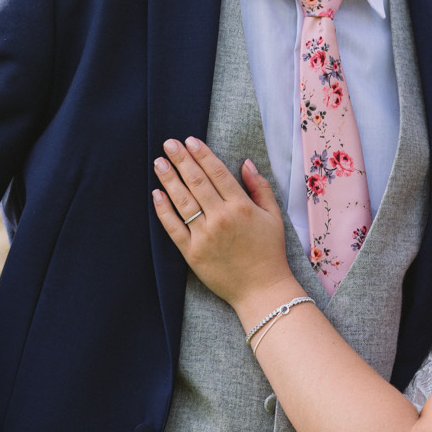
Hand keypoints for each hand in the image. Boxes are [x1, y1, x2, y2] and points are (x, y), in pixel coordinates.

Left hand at [152, 138, 296, 308]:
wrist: (262, 290)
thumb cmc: (269, 252)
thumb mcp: (274, 216)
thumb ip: (259, 188)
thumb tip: (246, 163)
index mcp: (241, 206)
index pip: (217, 173)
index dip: (202, 154)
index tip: (190, 140)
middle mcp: (221, 218)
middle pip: (196, 181)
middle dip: (181, 159)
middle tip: (169, 143)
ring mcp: (205, 235)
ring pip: (182, 201)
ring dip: (168, 179)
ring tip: (158, 162)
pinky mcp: (192, 253)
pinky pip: (174, 228)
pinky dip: (164, 210)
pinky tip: (156, 194)